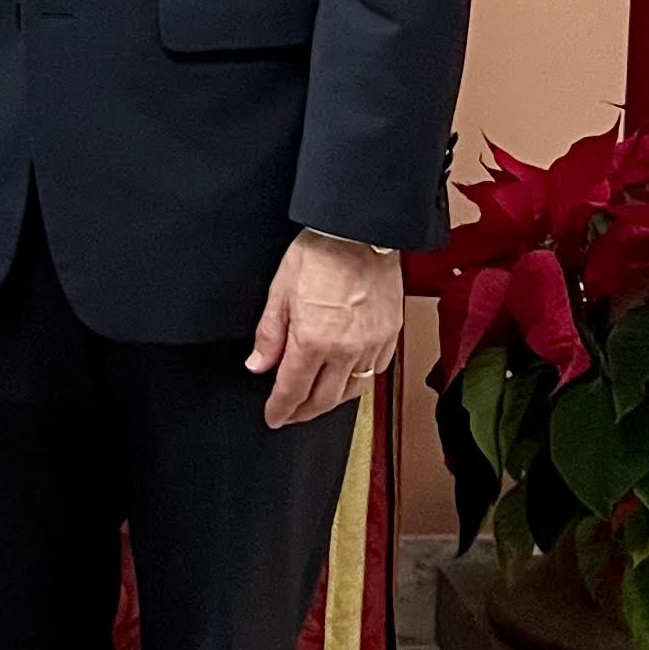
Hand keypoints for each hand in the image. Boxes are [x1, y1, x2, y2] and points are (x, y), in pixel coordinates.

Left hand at [247, 231, 403, 428]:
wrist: (361, 232)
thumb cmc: (321, 252)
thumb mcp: (280, 291)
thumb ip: (269, 334)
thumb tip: (258, 363)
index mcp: (312, 341)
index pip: (292, 390)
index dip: (280, 410)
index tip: (274, 418)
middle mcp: (345, 350)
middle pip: (323, 400)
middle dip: (303, 412)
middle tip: (291, 414)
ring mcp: (371, 345)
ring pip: (351, 391)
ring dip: (331, 401)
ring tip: (316, 401)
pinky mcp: (390, 335)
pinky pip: (375, 371)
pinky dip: (358, 380)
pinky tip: (348, 377)